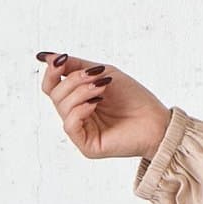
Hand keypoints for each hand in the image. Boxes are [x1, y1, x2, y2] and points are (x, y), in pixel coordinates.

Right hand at [35, 50, 170, 161]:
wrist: (157, 121)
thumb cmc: (134, 97)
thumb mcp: (103, 72)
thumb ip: (75, 66)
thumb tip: (45, 56)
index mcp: (78, 99)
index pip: (51, 86)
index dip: (52, 71)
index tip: (60, 59)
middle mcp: (77, 116)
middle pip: (54, 94)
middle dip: (73, 80)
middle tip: (96, 77)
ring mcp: (81, 132)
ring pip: (62, 107)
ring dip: (80, 92)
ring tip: (102, 88)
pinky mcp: (87, 146)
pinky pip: (70, 125)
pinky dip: (80, 109)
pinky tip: (96, 103)